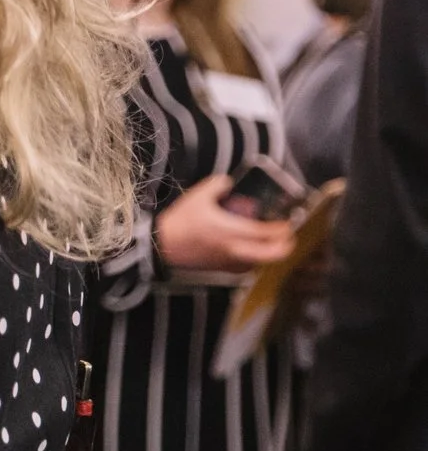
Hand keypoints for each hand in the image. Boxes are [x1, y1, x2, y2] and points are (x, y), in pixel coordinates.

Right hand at [156, 176, 296, 274]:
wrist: (161, 245)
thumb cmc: (180, 222)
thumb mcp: (197, 196)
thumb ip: (217, 185)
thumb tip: (228, 182)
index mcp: (232, 231)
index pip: (268, 233)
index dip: (283, 228)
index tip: (288, 222)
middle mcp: (235, 249)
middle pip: (272, 254)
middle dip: (285, 246)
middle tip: (288, 237)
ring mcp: (228, 261)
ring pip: (260, 263)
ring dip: (269, 254)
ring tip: (269, 244)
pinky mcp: (219, 268)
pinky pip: (245, 268)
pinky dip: (252, 262)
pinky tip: (247, 254)